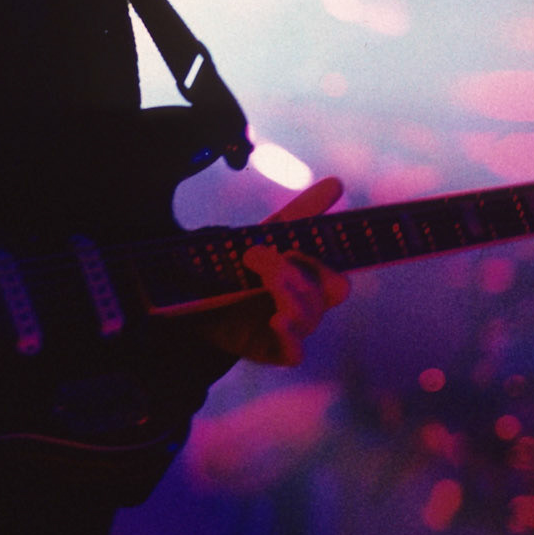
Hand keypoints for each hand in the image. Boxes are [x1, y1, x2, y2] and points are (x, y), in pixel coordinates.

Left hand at [206, 177, 350, 367]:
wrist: (195, 300)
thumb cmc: (239, 267)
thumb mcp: (266, 236)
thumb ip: (301, 213)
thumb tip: (338, 183)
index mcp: (313, 277)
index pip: (339, 273)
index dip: (327, 260)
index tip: (295, 248)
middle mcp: (310, 304)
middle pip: (334, 291)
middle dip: (306, 272)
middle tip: (273, 259)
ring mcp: (294, 329)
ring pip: (311, 315)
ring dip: (287, 291)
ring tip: (257, 275)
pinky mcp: (273, 351)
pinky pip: (295, 351)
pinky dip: (290, 336)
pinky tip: (276, 321)